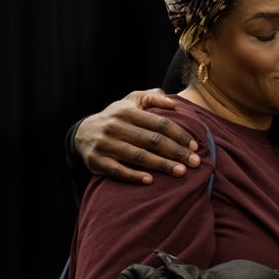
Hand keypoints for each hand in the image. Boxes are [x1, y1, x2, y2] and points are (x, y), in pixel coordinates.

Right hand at [75, 90, 198, 183]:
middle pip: (152, 140)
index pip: (159, 123)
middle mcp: (116, 127)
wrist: (83, 133)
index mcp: (128, 111)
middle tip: (195, 162)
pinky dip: (134, 176)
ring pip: (138, 156)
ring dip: (161, 165)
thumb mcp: (131, 101)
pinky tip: (151, 181)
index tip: (194, 146)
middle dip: (176, 152)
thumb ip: (153, 97)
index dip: (179, 134)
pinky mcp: (97, 162)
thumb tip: (174, 103)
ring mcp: (106, 145)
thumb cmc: (117, 117)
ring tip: (181, 172)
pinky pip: (118, 170)